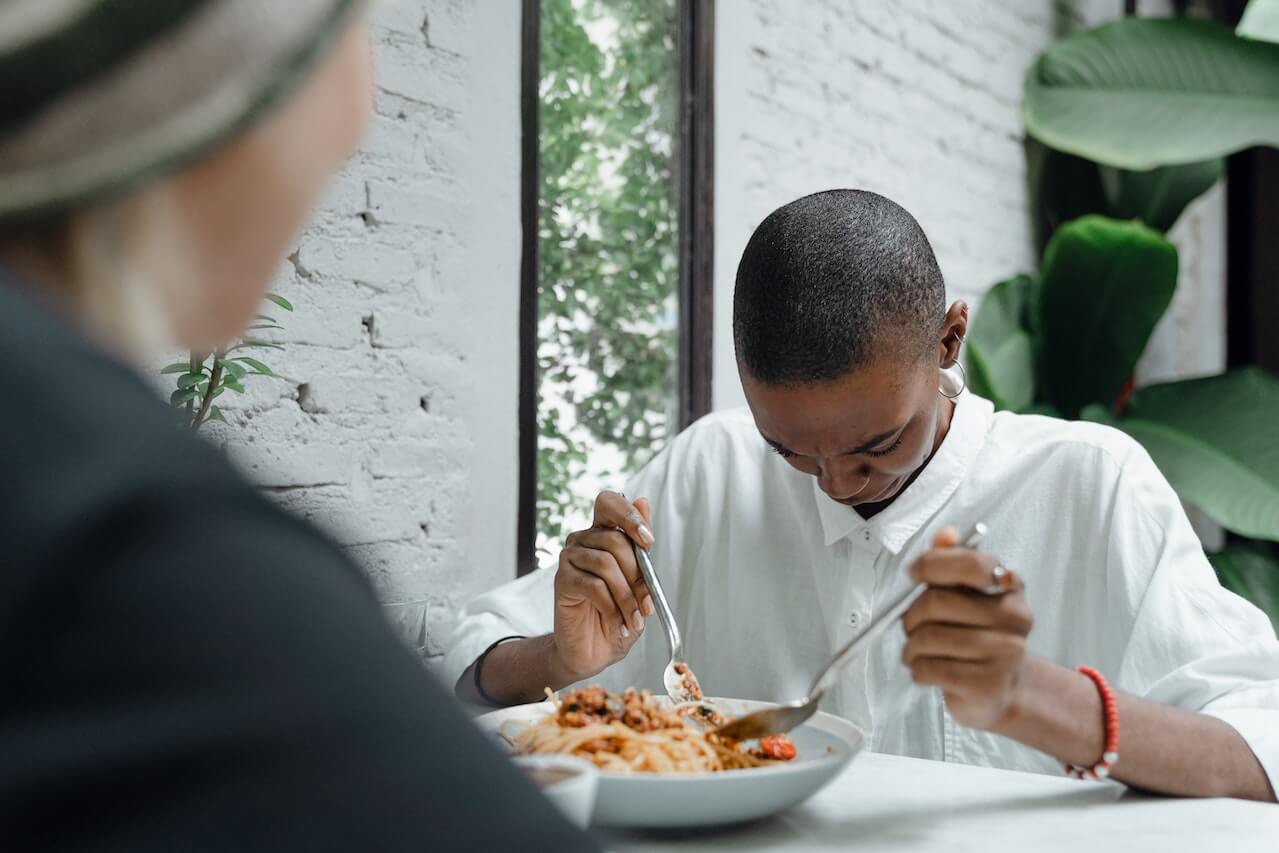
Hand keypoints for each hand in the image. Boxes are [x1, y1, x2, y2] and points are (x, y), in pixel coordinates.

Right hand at [551, 491, 657, 680]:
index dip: (629, 515)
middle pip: (615, 540)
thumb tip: (642, 501)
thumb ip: (639, 544)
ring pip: (606, 564)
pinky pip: (593, 586)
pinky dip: (612, 608)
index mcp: (603, 533)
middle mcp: (583, 540)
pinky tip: (618, 624)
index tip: (648, 542)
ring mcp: (570, 558)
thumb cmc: (619, 613)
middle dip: (638, 575)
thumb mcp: (639, 580)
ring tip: (635, 620)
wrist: (596, 650)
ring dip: (627, 598)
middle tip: (647, 604)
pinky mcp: (562, 581)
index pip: (609, 503)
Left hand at [901, 526, 1032, 730]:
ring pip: (929, 638)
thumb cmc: (977, 634)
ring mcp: (1005, 653)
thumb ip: (952, 561)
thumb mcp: (967, 594)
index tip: (913, 573)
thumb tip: (946, 534)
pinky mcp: (987, 684)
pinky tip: (923, 668)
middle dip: (911, 614)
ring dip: (911, 645)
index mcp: (1011, 586)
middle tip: (910, 624)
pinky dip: (916, 668)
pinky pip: (930, 669)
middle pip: (938, 603)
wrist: (1001, 689)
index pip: (970, 563)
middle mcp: (1015, 617)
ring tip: (915, 649)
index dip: (931, 565)